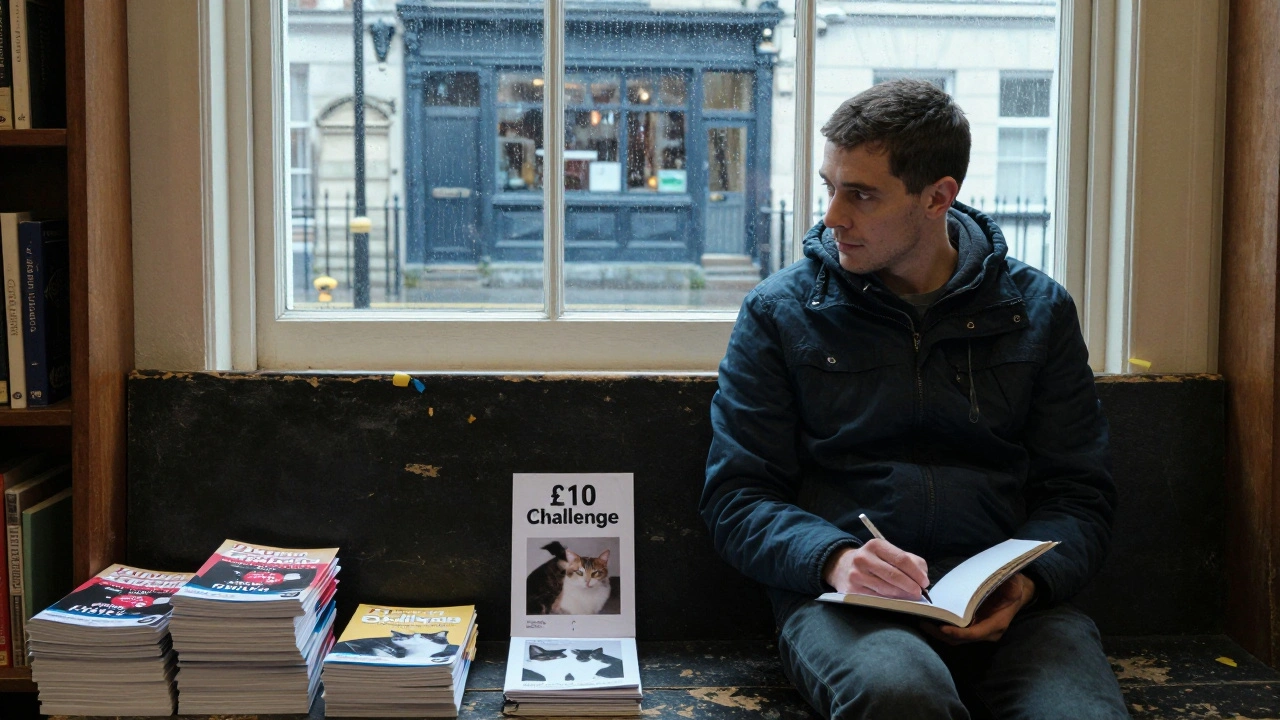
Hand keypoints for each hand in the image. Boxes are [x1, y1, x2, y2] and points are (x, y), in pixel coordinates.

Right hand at [823, 539, 929, 600]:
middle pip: (894, 575)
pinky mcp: (852, 590)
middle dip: (911, 586)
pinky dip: (890, 602)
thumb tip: (923, 577)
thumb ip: (910, 561)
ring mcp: (856, 575)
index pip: (901, 559)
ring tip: (911, 597)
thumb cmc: (874, 561)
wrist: (842, 567)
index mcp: (875, 545)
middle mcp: (863, 558)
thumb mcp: (889, 553)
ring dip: (902, 595)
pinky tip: (896, 601)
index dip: (916, 573)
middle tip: (920, 592)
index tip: (925, 582)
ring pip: (886, 589)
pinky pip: (877, 599)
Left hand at [920, 573, 1035, 644]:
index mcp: (997, 623)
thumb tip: (991, 579)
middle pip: (960, 640)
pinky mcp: (973, 627)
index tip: (942, 628)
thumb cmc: (1013, 587)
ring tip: (922, 621)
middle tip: (923, 623)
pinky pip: (956, 633)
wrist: (1018, 594)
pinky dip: (942, 629)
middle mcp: (987, 631)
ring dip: (938, 633)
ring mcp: (979, 631)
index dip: (958, 633)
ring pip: (956, 639)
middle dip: (941, 634)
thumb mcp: (1012, 583)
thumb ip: (1004, 583)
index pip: (974, 633)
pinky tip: (930, 619)